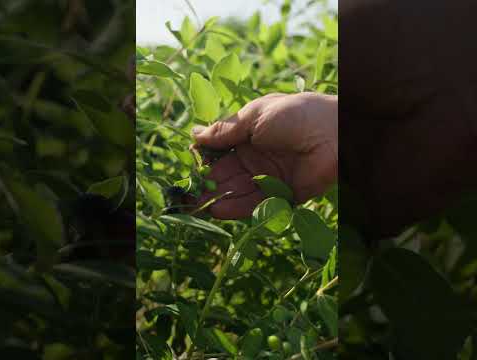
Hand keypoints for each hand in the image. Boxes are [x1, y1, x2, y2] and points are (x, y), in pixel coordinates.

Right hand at [192, 92, 337, 218]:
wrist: (333, 133)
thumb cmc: (294, 115)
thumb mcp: (253, 116)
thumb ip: (224, 130)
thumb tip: (194, 134)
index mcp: (250, 135)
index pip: (221, 150)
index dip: (205, 158)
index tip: (189, 166)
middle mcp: (258, 157)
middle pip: (227, 173)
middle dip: (207, 183)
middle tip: (186, 195)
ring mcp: (270, 177)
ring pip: (238, 190)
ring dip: (217, 198)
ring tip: (196, 206)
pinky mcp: (283, 195)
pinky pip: (256, 204)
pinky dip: (237, 208)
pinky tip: (217, 210)